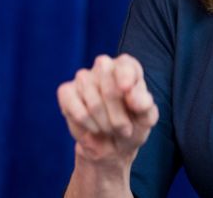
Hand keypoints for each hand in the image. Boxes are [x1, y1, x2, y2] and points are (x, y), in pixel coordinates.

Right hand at [57, 54, 158, 168]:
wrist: (112, 146)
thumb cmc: (133, 126)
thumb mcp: (147, 119)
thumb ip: (145, 104)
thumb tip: (132, 94)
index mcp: (128, 67)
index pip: (125, 66)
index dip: (125, 77)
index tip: (125, 89)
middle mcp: (104, 66)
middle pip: (108, 84)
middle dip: (117, 113)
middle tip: (124, 128)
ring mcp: (83, 77)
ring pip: (93, 102)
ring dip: (104, 123)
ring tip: (110, 129)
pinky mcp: (66, 91)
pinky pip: (76, 109)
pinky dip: (87, 124)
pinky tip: (94, 128)